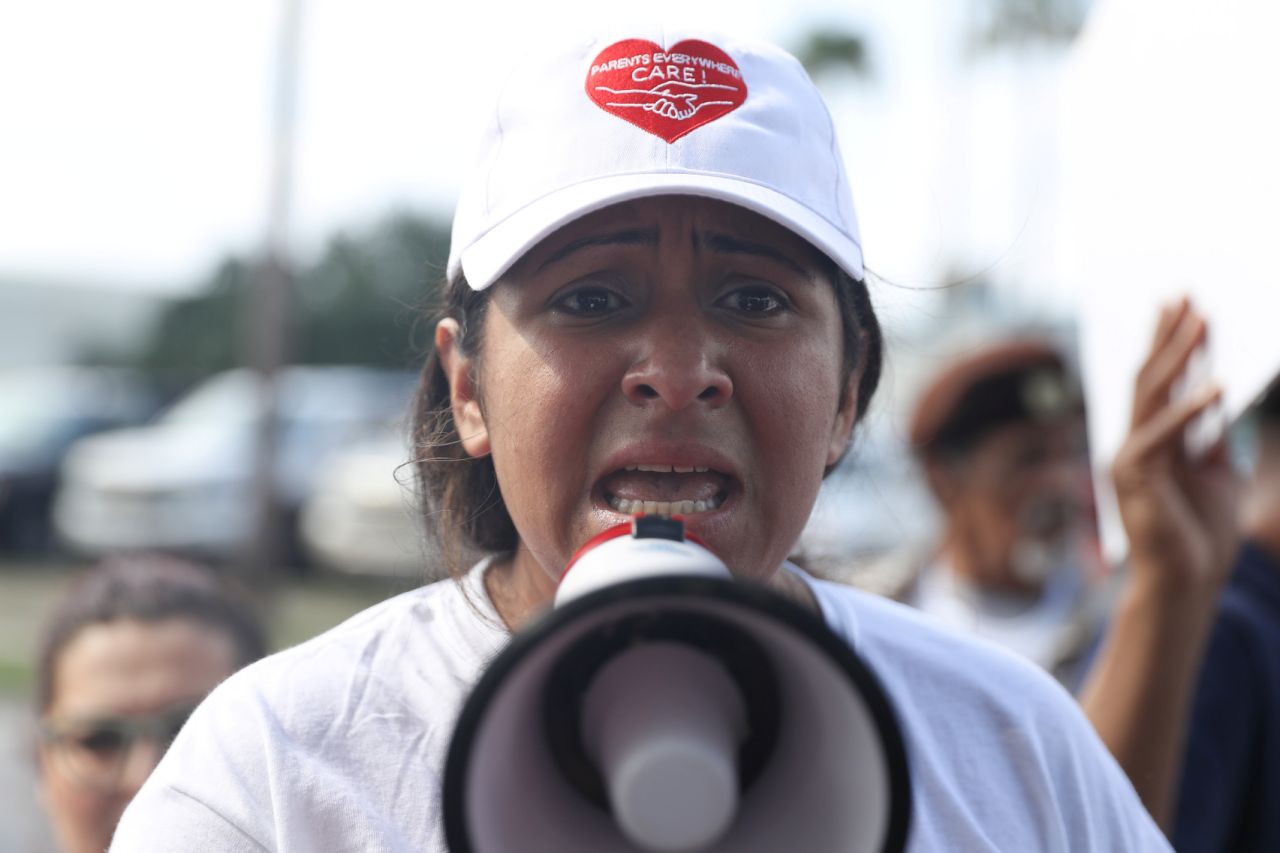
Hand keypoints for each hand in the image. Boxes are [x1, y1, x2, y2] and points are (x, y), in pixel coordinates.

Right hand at [1110, 298, 1239, 594]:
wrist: (1183, 581)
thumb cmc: (1199, 535)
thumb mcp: (1217, 473)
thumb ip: (1212, 437)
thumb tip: (1215, 394)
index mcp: (1153, 440)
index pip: (1163, 382)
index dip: (1174, 343)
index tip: (1185, 306)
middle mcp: (1134, 442)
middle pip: (1148, 377)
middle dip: (1167, 335)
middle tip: (1184, 296)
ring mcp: (1130, 457)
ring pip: (1151, 395)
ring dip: (1177, 356)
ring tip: (1200, 322)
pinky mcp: (1135, 476)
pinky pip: (1163, 435)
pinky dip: (1191, 410)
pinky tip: (1216, 385)